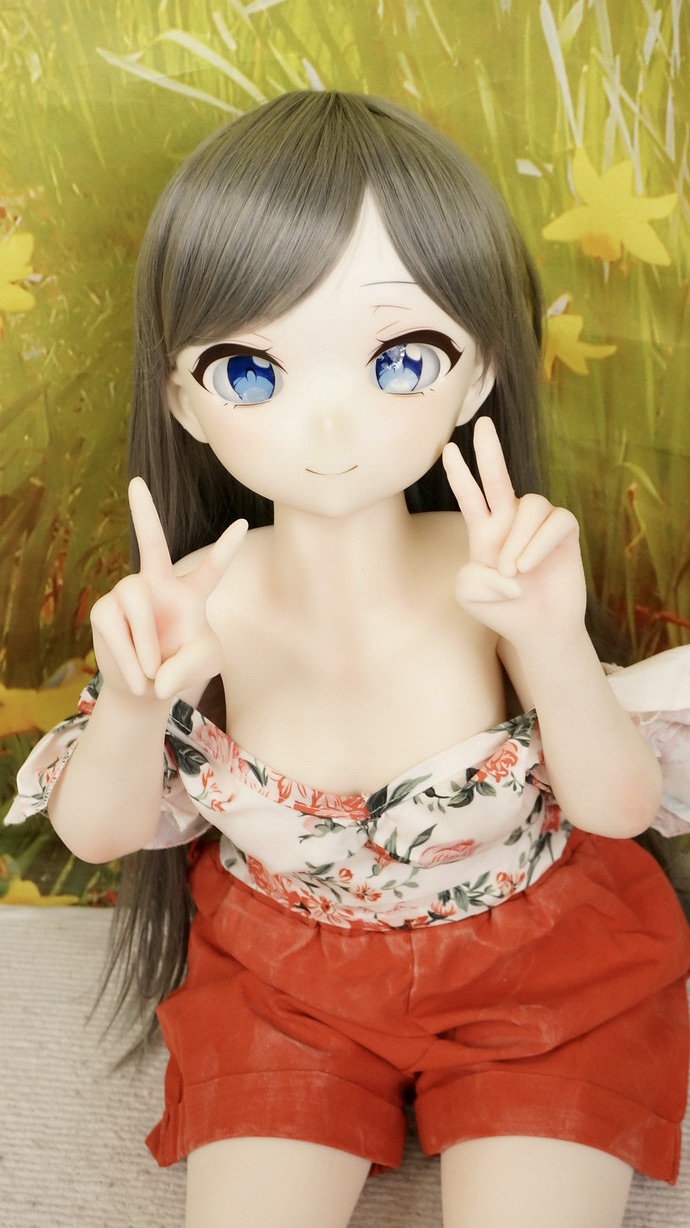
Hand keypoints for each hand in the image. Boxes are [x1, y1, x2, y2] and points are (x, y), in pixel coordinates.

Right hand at [90, 478, 246, 699]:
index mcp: (191, 593)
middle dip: (143, 513)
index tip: (243, 523)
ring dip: (146, 643)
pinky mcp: (104, 612)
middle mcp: (159, 585)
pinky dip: (129, 658)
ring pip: (136, 603)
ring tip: (152, 673)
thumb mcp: (203, 665)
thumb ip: (190, 668)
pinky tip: (138, 678)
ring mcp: (129, 595)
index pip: (212, 568)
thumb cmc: (181, 666)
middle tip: (136, 482)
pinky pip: (114, 627)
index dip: (225, 548)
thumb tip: (159, 676)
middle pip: (150, 544)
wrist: (146, 687)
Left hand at [442, 417, 585, 648]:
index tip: (447, 449)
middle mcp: (511, 520)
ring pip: (529, 505)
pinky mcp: (565, 530)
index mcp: (484, 530)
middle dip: (489, 449)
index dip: (459, 473)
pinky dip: (538, 545)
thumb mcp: (470, 595)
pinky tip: (529, 567)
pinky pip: (554, 521)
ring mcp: (539, 523)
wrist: (538, 628)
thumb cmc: (503, 610)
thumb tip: (503, 562)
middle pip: (499, 475)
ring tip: (512, 571)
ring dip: (518, 539)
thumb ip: (470, 577)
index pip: (470, 495)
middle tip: (481, 424)